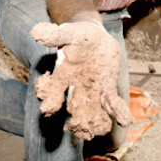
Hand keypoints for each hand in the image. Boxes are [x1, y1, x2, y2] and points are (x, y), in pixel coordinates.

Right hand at [31, 21, 132, 140]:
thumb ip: (54, 34)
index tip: (48, 108)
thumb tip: (36, 32)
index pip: (52, 92)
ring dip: (95, 122)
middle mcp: (75, 88)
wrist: (97, 37)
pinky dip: (118, 112)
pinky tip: (124, 119)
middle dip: (75, 120)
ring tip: (99, 129)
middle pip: (73, 108)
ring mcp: (92, 92)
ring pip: (92, 112)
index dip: (49, 100)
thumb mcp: (68, 32)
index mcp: (62, 76)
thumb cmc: (79, 35)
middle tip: (79, 127)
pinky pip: (112, 103)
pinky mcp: (107, 91)